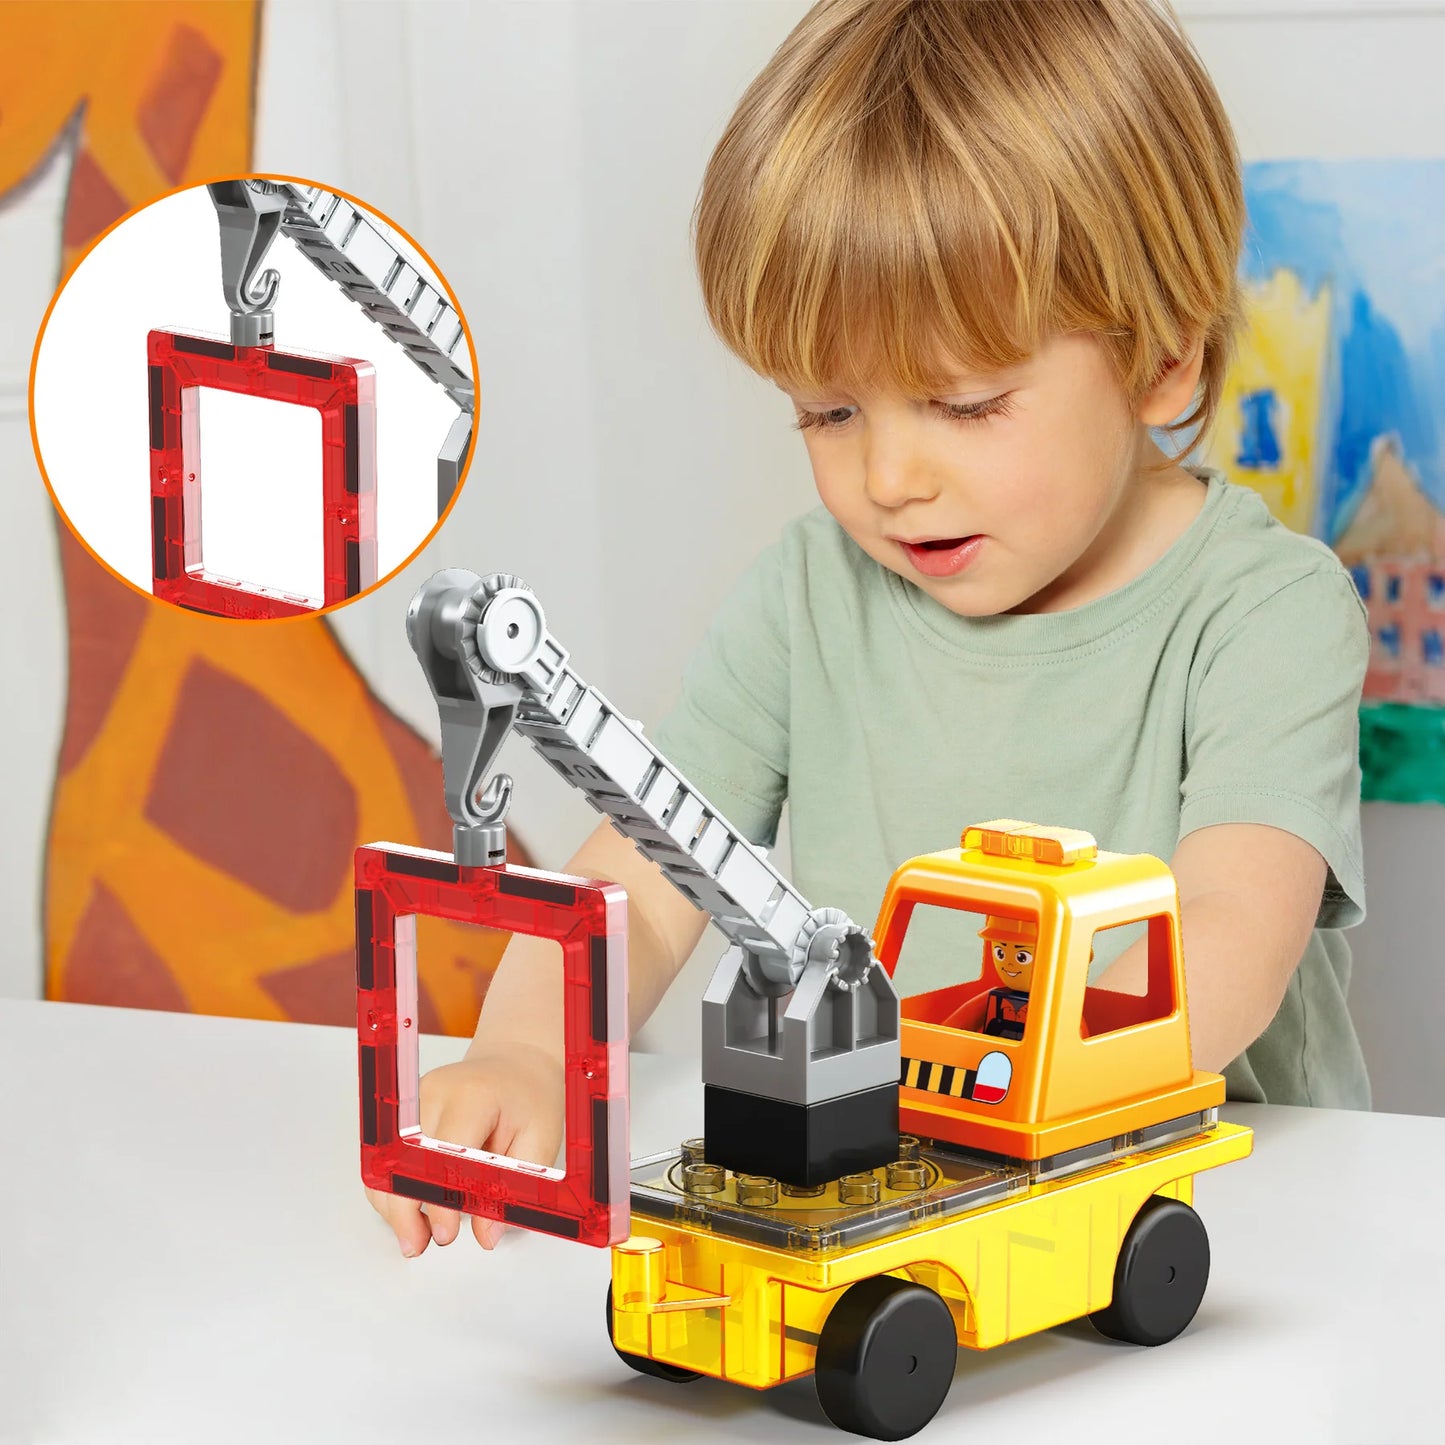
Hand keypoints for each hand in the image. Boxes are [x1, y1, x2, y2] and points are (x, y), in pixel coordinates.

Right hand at [365, 1042, 563, 1256]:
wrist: (518, 1068)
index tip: (444, 1233)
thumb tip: (488, 1234)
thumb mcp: (540, 1141)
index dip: (439, 1198)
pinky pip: (390, 1161)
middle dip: (403, 1209)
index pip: (442, 1153)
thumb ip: (514, 1189)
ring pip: (387, 1164)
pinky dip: (396, 1191)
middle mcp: (432, 1094)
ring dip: (394, 1205)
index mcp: (471, 1095)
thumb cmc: (530, 1099)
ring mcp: (413, 1103)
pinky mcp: (404, 1116)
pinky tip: (412, 1214)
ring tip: (416, 1236)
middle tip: (419, 1244)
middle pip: (402, 1160)